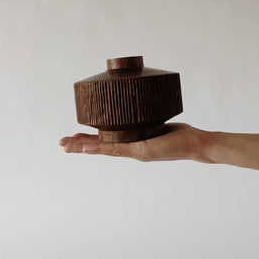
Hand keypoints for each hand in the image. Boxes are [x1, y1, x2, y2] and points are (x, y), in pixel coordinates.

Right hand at [59, 123, 213, 161]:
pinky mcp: (141, 151)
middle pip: (100, 148)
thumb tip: (137, 106)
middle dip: (80, 145)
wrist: (197, 145)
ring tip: (66, 146)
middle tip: (61, 144)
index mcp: (133, 144)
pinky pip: (116, 148)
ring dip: (84, 147)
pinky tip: (86, 147)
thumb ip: (145, 119)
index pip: (106, 143)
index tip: (75, 137)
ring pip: (103, 149)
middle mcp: (131, 150)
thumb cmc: (181, 135)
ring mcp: (135, 152)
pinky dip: (100, 147)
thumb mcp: (157, 123)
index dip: (89, 141)